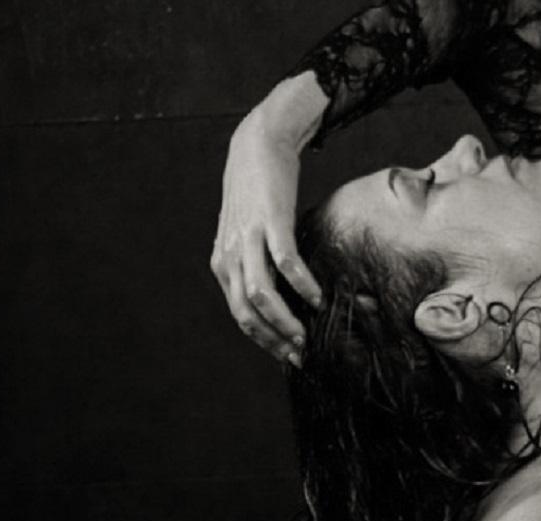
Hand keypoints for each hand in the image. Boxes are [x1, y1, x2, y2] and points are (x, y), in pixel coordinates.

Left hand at [211, 104, 323, 366]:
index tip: (290, 355)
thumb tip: (279, 297)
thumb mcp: (247, 235)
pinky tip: (317, 298)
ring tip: (307, 335)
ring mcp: (249, 239)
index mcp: (224, 263)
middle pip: (247, 313)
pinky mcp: (271, 222)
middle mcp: (230, 255)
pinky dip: (302, 285)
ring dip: (285, 322)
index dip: (264, 341)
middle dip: (274, 340)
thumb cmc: (258, 193)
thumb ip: (255, 265)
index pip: (240, 315)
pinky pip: (286, 264)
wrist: (257, 145)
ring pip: (262, 296)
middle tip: (301, 354)